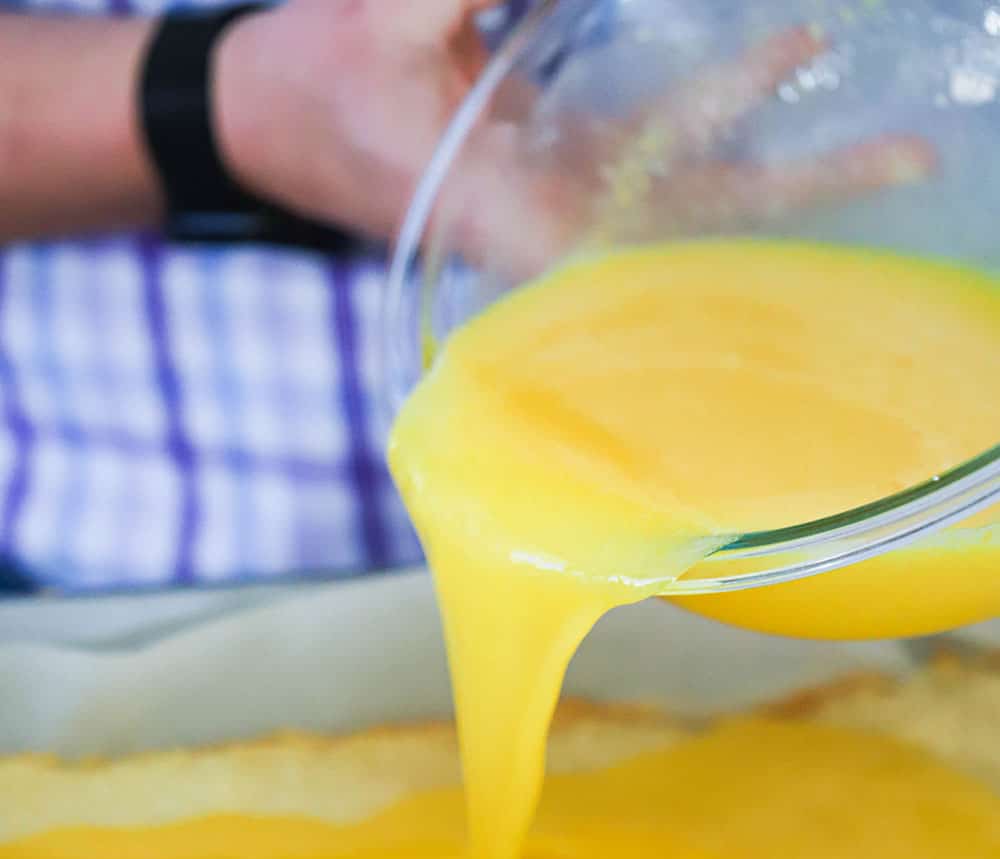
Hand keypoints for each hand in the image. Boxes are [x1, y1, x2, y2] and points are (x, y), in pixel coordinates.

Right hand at [216, 1, 934, 261]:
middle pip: (696, 224)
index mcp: (505, 211)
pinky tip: (781, 92)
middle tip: (909, 157)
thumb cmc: (313, 78)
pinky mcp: (563, 167)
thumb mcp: (388, 12)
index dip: (719, 212)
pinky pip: (663, 159)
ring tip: (881, 142)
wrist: (267, 116)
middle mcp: (549, 222)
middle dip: (800, 188)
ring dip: (784, 164)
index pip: (633, 232)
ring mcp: (562, 195)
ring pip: (691, 194)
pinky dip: (724, 128)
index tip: (796, 181)